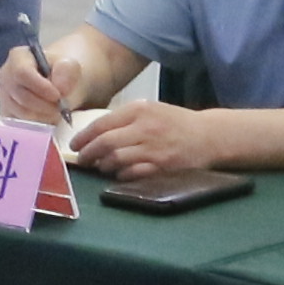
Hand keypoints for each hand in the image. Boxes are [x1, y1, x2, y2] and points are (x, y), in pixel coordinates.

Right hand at [0, 40, 76, 123]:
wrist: (57, 83)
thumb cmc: (60, 73)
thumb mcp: (69, 66)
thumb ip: (67, 72)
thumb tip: (60, 88)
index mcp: (18, 57)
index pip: (22, 73)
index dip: (41, 87)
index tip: (58, 96)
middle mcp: (5, 75)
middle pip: (22, 96)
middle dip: (45, 105)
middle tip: (61, 108)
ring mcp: (3, 95)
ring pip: (21, 113)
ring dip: (43, 116)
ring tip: (55, 112)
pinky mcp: (5, 113)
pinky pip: (19, 124)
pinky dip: (36, 125)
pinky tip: (46, 118)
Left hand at [65, 94, 205, 181]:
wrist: (208, 135)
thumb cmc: (175, 122)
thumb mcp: (150, 110)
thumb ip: (126, 118)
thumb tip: (96, 131)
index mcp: (139, 110)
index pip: (102, 124)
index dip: (84, 136)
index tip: (75, 144)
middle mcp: (144, 127)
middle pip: (105, 142)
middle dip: (88, 153)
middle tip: (82, 159)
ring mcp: (153, 148)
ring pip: (117, 158)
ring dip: (104, 165)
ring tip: (100, 166)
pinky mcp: (162, 165)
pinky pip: (133, 172)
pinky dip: (122, 174)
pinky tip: (118, 174)